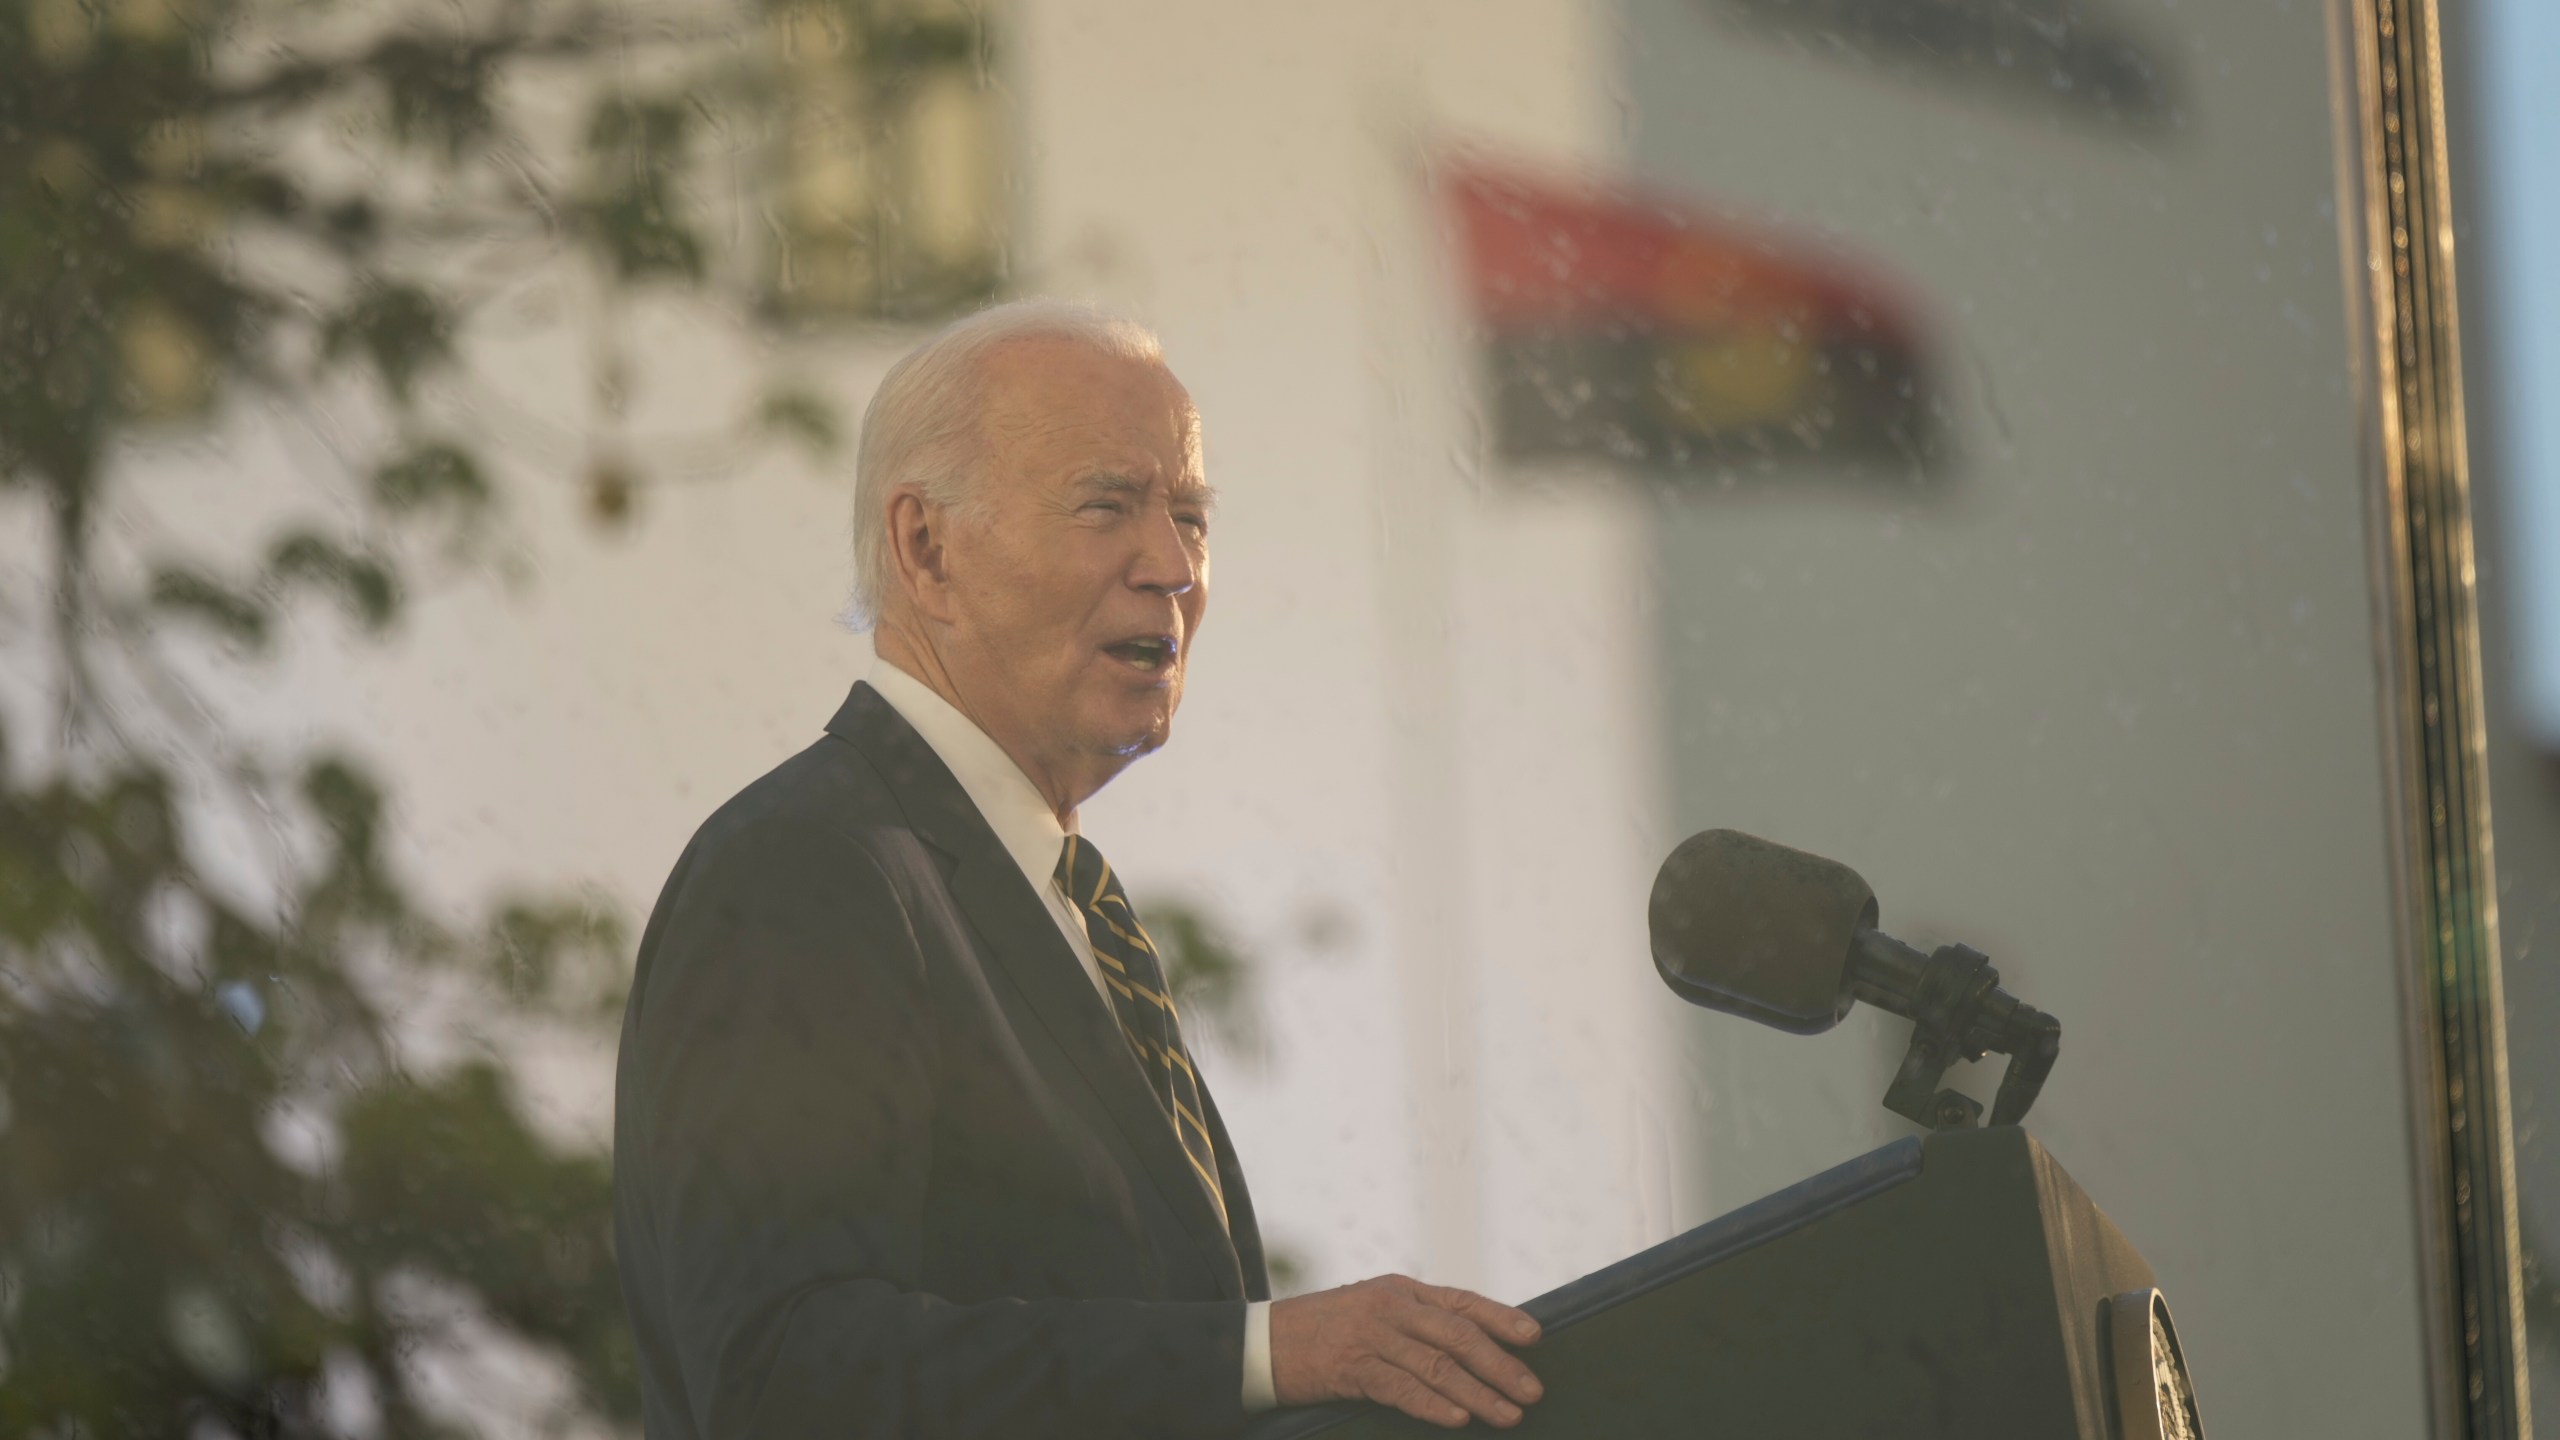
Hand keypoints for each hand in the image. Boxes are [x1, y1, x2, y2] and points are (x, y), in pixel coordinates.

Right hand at [1269, 1274, 1543, 1428]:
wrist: (1263, 1341)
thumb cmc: (1324, 1330)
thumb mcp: (1371, 1309)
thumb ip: (1414, 1320)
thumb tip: (1469, 1346)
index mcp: (1401, 1290)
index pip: (1462, 1302)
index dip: (1502, 1318)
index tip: (1535, 1337)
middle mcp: (1391, 1307)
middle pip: (1459, 1335)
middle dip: (1501, 1365)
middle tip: (1531, 1391)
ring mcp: (1372, 1336)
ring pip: (1438, 1366)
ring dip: (1478, 1393)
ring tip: (1506, 1414)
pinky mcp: (1352, 1368)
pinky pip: (1402, 1388)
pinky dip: (1433, 1404)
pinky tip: (1457, 1417)